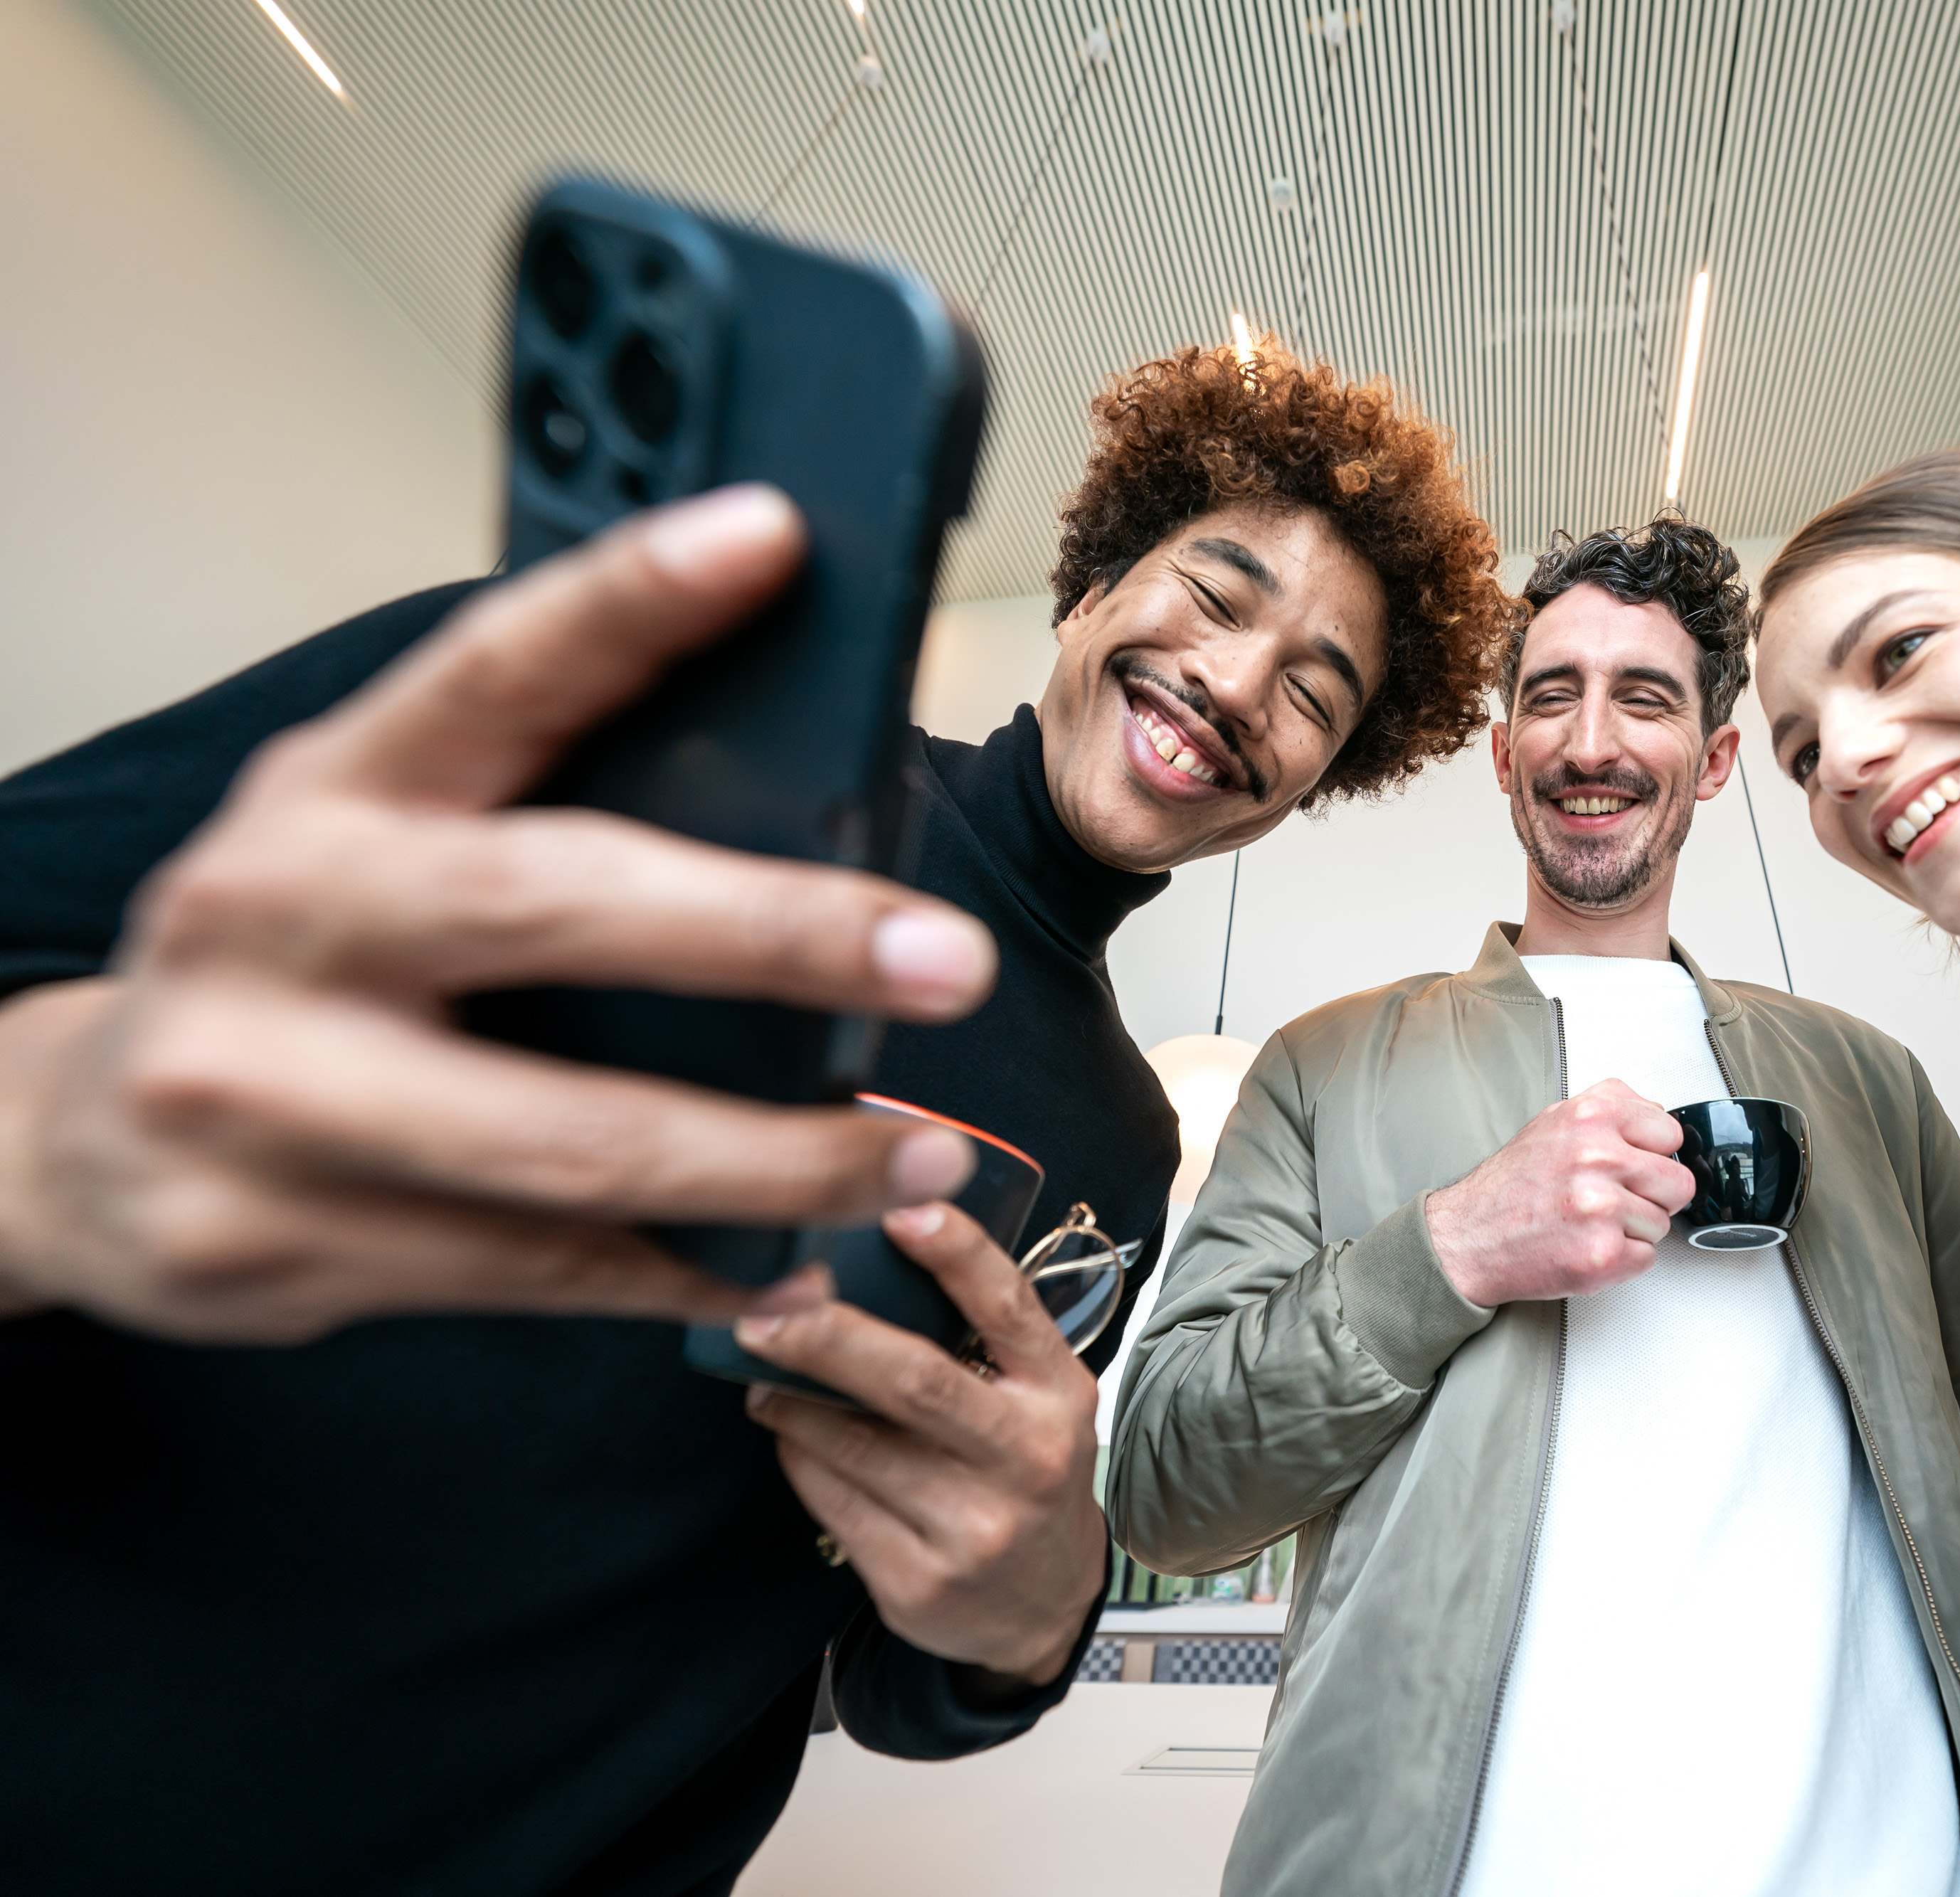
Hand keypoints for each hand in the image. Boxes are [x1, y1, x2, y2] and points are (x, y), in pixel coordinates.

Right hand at [0, 486, 996, 1342]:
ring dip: (780, 1164)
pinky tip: (792, 1267)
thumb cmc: (288, 959)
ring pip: (577, 1146)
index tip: (773, 539)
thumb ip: (532, 804)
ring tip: (918, 1153)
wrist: (76, 1144)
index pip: (491, 669)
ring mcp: (265, 1100)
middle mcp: (278, 924)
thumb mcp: (377, 834)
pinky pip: (543, 1272)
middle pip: (559, 912)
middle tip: (949, 963)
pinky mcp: (281, 1249)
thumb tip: (804, 787)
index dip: (630, 598)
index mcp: (327, 790)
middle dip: (781, 939)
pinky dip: (691, 1273)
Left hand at [737, 1199, 1105, 1686]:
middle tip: (760, 1310)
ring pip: (853, 1446)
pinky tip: (792, 1436)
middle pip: (916, 1383)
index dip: (957, 1254)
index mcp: (1059, 1394)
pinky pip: (831, 1501)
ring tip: (761, 1373)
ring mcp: (973, 1528)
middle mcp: (1026, 1460)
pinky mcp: (918, 1581)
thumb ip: (984, 1337)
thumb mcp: (1037, 1395)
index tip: (900, 1211)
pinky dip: (800, 1457)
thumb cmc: (1024, 1469)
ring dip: (791, 1402)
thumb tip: (874, 1252)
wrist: (1043, 1603)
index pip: (1009, 1309)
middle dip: (827, 1338)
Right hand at [1424, 1077, 1693, 1305]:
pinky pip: (1647, 1258)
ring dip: (1633, 1230)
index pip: (1671, 1134)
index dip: (1654, 1154)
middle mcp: (1599, 1157)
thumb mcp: (1556, 1121)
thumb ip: (1611, 1111)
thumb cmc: (1512, 1185)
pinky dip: (1622, 1258)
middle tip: (1616, 1200)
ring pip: (1662, 1224)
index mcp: (1593, 1116)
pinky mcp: (1603, 1255)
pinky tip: (1587, 1244)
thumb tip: (1659, 1119)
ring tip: (1590, 1223)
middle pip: (1679, 1183)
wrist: (1468, 1237)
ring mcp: (1602, 1208)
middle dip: (1653, 1196)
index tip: (1632, 1165)